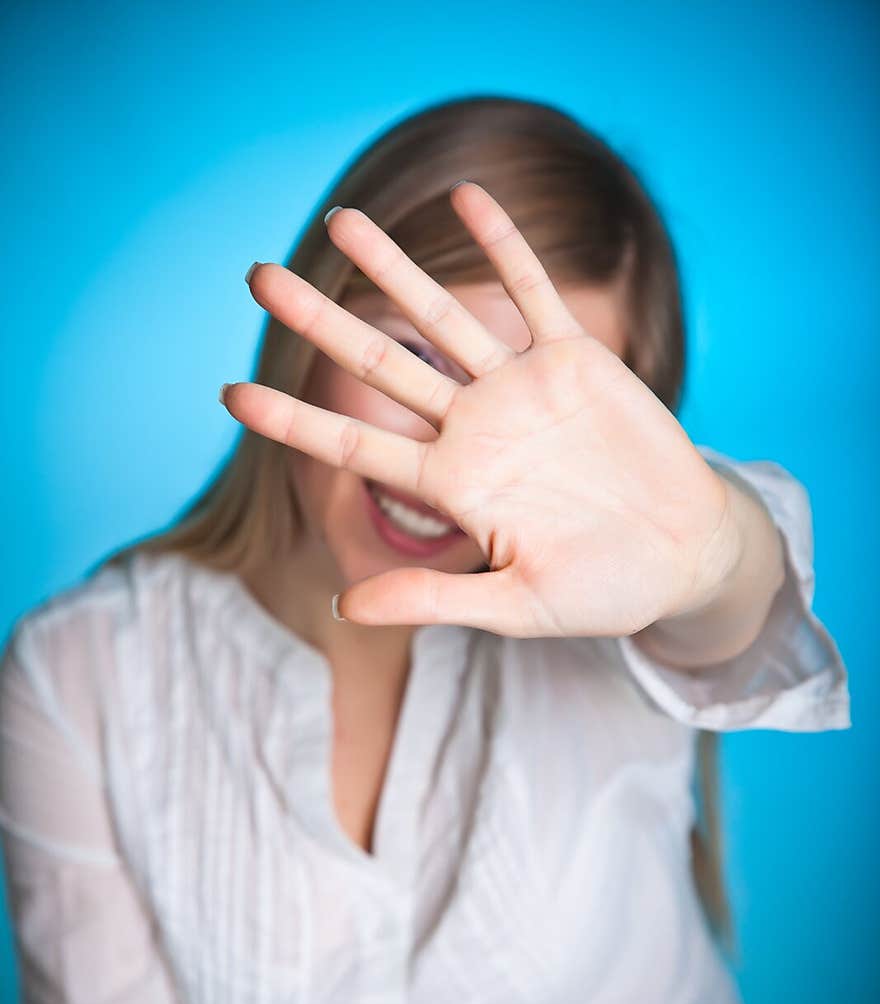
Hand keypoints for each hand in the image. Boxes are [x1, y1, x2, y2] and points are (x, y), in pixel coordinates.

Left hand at [219, 181, 741, 638]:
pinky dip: (505, 245)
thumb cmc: (599, 591)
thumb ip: (433, 598)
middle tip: (256, 276)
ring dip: (393, 267)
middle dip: (318, 321)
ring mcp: (520, 390)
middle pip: (379, 364)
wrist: (680, 557)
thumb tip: (345, 604)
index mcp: (452, 485)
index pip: (354, 445)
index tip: (229, 395)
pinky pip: (532, 293)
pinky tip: (465, 196)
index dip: (292, 420)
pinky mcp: (575, 362)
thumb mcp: (516, 606)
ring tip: (341, 220)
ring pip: (443, 317)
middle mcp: (473, 428)